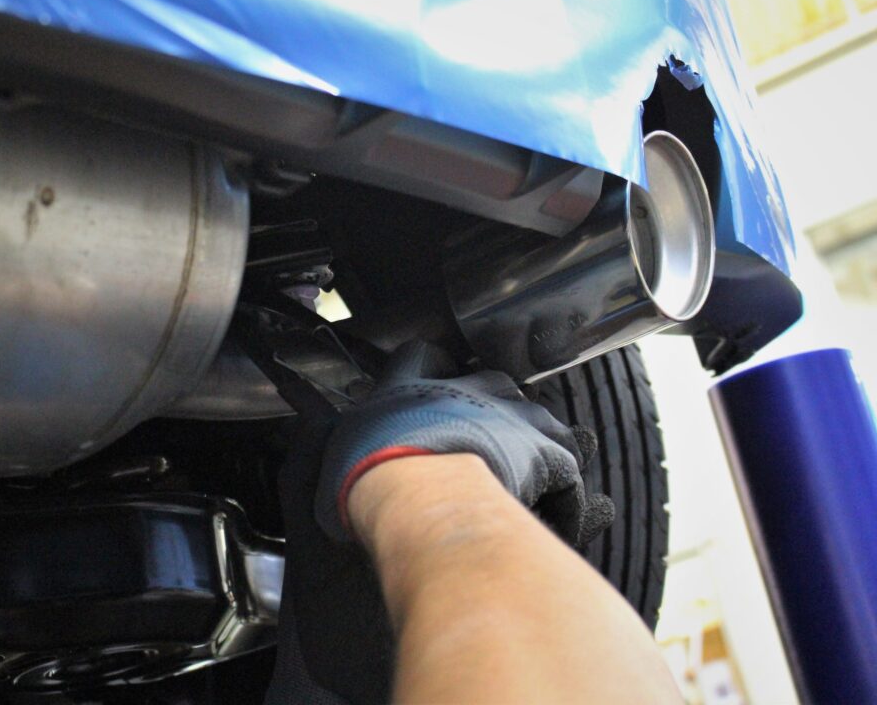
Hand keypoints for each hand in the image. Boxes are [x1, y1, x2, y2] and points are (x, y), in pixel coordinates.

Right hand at [314, 341, 613, 545]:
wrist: (415, 491)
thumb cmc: (367, 474)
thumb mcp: (331, 448)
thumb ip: (325, 435)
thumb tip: (310, 429)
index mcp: (411, 387)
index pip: (419, 358)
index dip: (429, 371)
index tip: (431, 388)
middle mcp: (466, 390)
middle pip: (492, 382)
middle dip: (494, 411)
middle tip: (485, 448)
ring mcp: (511, 416)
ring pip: (538, 420)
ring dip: (535, 449)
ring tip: (529, 484)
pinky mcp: (545, 452)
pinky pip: (566, 471)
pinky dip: (565, 497)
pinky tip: (555, 518)